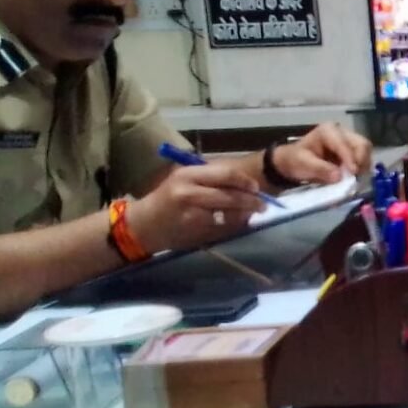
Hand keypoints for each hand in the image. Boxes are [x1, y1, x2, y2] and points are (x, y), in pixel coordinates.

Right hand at [128, 163, 262, 254]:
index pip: (226, 174)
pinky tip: (237, 224)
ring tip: (251, 214)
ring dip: (245, 215)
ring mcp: (193, 215)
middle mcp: (189, 193)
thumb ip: (211, 178)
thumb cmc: (167, 198)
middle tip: (264, 204)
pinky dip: (235, 227)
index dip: (245, 181)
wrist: (144, 225)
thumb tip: (244, 182)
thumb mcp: (184, 179)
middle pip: (231, 196)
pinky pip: (224, 229)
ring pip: (230, 215)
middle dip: (252, 201)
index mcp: (188, 175)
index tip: (255, 187)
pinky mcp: (195, 233)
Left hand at [268, 123, 373, 185]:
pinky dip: (361, 168)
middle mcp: (342, 132)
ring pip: (366, 151)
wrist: (291, 162)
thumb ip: (321, 169)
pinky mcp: (352, 151)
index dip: (350, 158)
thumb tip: (339, 176)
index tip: (353, 173)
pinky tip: (354, 177)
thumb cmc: (295, 160)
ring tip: (354, 179)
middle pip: (362, 144)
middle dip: (361, 161)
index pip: (344, 144)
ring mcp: (348, 141)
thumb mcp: (303, 164)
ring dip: (363, 166)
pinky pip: (363, 158)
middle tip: (356, 178)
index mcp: (328, 131)